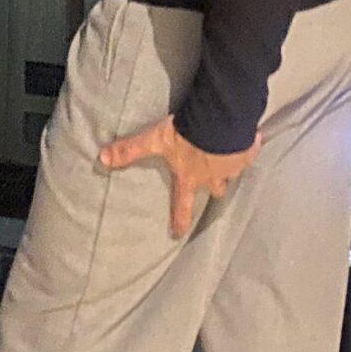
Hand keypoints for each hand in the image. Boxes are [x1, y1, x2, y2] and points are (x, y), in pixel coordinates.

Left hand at [98, 111, 259, 237]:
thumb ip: (130, 150)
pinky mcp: (247, 151)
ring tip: (229, 156)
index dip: (180, 220)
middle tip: (212, 184)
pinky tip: (247, 138)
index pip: (183, 206)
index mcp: (190, 177)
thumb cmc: (186, 133)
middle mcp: (213, 177)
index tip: (178, 233)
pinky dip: (246, 147)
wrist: (220, 119)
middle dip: (214, 188)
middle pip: (216, 190)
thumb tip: (102, 158)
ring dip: (229, 166)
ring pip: (232, 173)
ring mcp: (232, 166)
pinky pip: (248, 152)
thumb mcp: (156, 140)